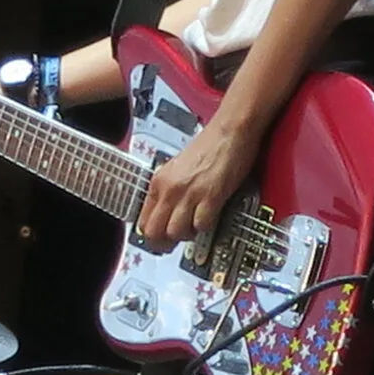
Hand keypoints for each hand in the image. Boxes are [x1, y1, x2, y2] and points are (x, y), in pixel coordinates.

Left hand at [138, 116, 261, 245]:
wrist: (230, 131)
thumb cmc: (209, 147)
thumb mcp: (177, 168)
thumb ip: (169, 191)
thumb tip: (165, 216)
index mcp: (159, 181)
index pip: (143, 222)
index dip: (151, 237)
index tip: (160, 240)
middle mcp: (170, 188)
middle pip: (154, 233)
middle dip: (165, 244)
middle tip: (176, 242)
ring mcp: (190, 193)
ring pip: (176, 233)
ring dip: (187, 235)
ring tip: (196, 225)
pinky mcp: (211, 196)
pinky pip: (202, 226)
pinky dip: (206, 227)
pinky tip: (210, 216)